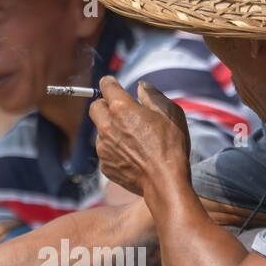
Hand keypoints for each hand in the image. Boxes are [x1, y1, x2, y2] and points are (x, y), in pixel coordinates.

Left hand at [89, 77, 190, 197]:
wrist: (164, 181)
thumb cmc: (170, 146)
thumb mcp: (170, 113)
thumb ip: (152, 95)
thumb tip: (141, 86)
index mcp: (121, 108)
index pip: (106, 85)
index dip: (111, 83)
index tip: (113, 85)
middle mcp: (107, 126)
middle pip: (95, 107)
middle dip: (105, 106)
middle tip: (121, 112)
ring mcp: (103, 147)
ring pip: (100, 132)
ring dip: (111, 131)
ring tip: (133, 140)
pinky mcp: (105, 165)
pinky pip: (105, 152)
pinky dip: (115, 151)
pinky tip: (132, 156)